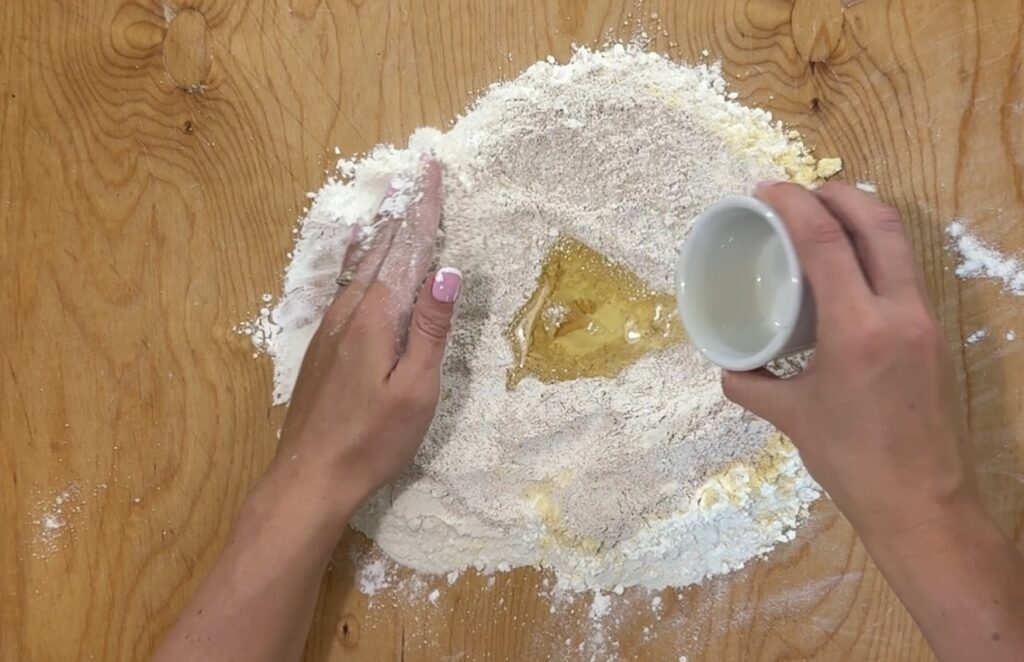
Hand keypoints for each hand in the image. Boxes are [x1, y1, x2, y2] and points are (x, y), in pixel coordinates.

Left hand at [273, 156, 461, 526]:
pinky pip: (350, 284)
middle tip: (418, 172)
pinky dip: (367, 259)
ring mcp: (331, 327)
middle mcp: (349, 311)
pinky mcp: (323, 344)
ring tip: (398, 202)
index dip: (423, 208)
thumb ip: (431, 329)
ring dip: (384, 230)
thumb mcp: (415, 388)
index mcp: (376, 317)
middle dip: (403, 208)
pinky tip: (366, 259)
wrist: (309, 475)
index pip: (407, 250)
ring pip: (362, 264)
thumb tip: (448, 270)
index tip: (432, 168)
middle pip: (381, 247)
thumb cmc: (372, 439)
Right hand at [722, 182, 975, 547]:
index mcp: (857, 329)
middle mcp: (899, 313)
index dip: (793, 203)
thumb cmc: (851, 461)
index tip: (766, 191)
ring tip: (823, 216)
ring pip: (899, 242)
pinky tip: (849, 265)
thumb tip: (728, 366)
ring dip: (862, 215)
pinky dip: (876, 249)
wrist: (922, 503)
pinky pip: (904, 271)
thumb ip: (752, 385)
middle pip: (877, 222)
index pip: (825, 242)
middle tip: (799, 192)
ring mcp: (924, 321)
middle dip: (837, 193)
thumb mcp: (792, 418)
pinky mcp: (934, 335)